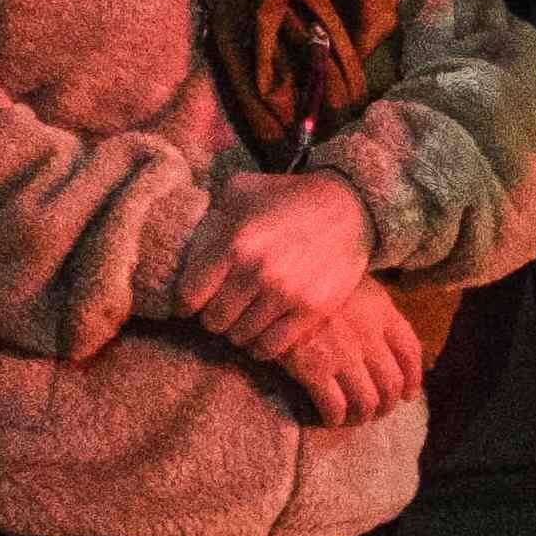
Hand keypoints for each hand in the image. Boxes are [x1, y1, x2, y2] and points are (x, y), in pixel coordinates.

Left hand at [173, 171, 375, 358]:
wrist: (349, 207)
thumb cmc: (289, 197)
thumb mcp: (242, 189)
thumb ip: (211, 212)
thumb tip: (188, 237)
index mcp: (233, 243)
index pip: (189, 296)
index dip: (186, 304)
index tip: (193, 304)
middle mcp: (256, 272)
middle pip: (214, 321)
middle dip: (214, 317)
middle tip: (223, 311)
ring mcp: (286, 293)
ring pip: (241, 336)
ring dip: (239, 332)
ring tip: (244, 321)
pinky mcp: (312, 309)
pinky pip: (273, 346)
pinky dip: (262, 347)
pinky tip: (262, 336)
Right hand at [266, 279, 425, 429]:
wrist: (274, 281)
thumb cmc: (310, 279)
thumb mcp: (350, 281)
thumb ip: (371, 307)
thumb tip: (387, 341)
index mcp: (380, 310)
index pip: (410, 352)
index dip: (414, 378)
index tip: (409, 393)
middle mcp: (368, 335)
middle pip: (391, 383)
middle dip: (387, 404)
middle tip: (377, 411)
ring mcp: (342, 353)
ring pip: (367, 400)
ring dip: (363, 416)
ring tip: (355, 418)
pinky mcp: (313, 369)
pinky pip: (334, 406)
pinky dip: (335, 418)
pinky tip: (330, 418)